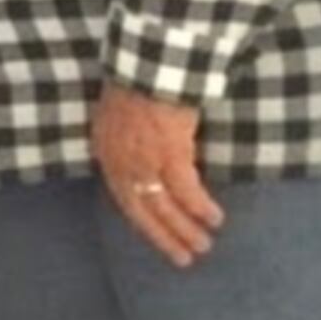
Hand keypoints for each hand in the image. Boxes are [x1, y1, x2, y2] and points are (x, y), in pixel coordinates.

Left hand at [91, 83, 222, 266]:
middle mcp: (120, 160)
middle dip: (164, 236)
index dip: (142, 222)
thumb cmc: (136, 82)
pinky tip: (214, 219)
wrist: (147, 61)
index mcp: (106, 151)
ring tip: (204, 245)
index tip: (158, 238)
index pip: (122, 198)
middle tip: (184, 257)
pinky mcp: (169, 153)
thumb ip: (125, 142)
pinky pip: (186, 190)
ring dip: (185, 229)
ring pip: (164, 205)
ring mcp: (143, 159)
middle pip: (140, 210)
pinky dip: (200, 207)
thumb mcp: (118, 116)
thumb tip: (143, 163)